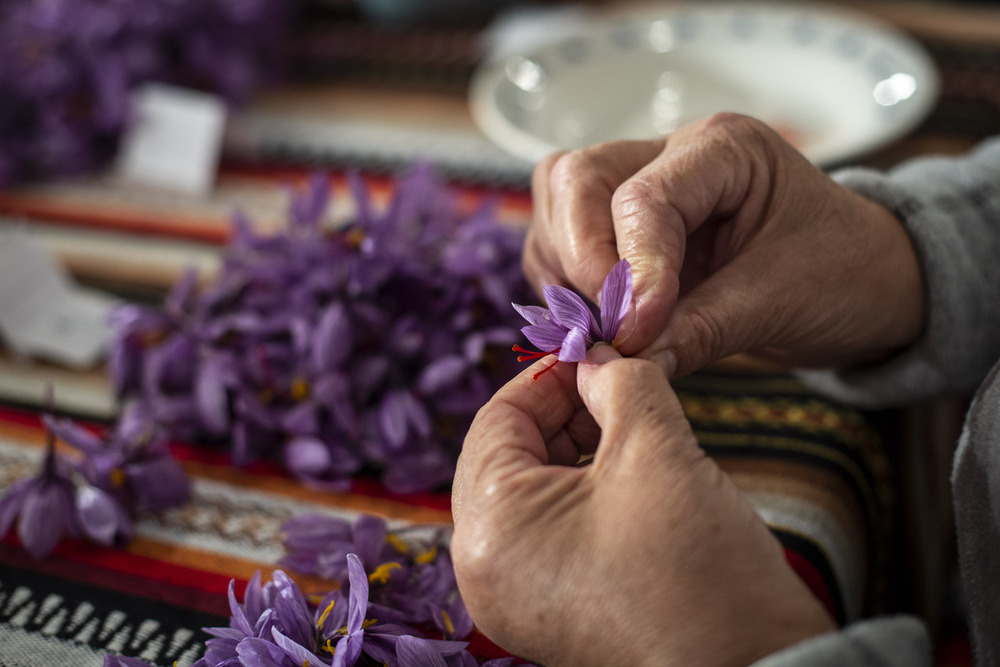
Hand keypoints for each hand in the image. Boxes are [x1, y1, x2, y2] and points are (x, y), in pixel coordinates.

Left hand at [451, 345, 835, 666]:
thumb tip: (597, 356)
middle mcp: (484, 571)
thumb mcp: (654, 448)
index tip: (596, 351)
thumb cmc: (696, 566)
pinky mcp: (546, 616)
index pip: (497, 419)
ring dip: (575, 451)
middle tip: (618, 383)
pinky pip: (546, 533)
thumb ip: (618, 382)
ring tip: (632, 426)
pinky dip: (580, 495)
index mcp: (489, 528)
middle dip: (564, 413)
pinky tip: (628, 475)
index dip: (550, 375)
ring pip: (530, 493)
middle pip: (509, 457)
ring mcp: (513, 600)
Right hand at [523, 113, 923, 375]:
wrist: (863, 285)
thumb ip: (699, 330)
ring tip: (606, 329)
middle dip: (579, 258)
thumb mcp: (781, 302)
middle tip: (608, 326)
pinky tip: (599, 323)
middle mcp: (671, 155)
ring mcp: (640, 187)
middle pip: (575, 180)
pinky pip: (562, 247)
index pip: (643, 197)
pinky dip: (566, 289)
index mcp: (723, 149)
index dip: (630, 269)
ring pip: (557, 209)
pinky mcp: (621, 229)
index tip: (634, 334)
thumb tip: (623, 361)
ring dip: (566, 275)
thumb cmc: (843, 275)